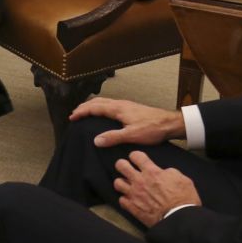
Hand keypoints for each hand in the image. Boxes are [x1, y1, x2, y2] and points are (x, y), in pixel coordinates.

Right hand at [70, 97, 186, 146]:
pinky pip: (110, 104)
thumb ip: (113, 137)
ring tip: (85, 112)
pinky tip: (104, 114)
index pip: (94, 107)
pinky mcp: (130, 108)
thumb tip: (95, 140)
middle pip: (97, 101)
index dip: (82, 112)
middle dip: (85, 106)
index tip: (72, 117)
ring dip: (92, 105)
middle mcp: (120, 104)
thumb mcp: (132, 135)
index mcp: (117, 108)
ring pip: (104, 101)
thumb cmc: (152, 128)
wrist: (169, 123)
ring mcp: (126, 105)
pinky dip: (101, 107)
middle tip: (75, 113)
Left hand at [113, 151, 200, 226]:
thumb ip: (169, 172)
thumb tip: (163, 172)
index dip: (135, 156)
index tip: (137, 159)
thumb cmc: (184, 199)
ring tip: (127, 185)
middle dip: (122, 165)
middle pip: (121, 165)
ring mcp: (134, 194)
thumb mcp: (182, 179)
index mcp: (152, 172)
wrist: (179, 218)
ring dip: (122, 183)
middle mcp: (140, 181)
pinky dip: (125, 199)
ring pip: (117, 183)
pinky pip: (121, 200)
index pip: (136, 155)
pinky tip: (130, 200)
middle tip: (127, 168)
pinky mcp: (133, 208)